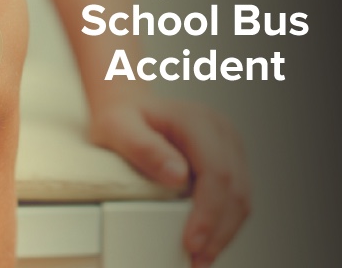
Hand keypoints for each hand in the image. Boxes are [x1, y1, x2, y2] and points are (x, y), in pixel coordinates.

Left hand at [90, 95, 250, 266]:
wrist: (129, 107)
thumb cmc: (121, 118)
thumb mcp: (119, 129)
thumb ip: (145, 149)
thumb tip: (178, 176)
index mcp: (197, 120)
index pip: (216, 171)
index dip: (208, 212)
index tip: (192, 242)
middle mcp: (220, 131)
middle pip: (235, 188)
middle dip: (218, 231)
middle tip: (198, 261)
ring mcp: (227, 144)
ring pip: (240, 195)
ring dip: (224, 231)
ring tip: (202, 258)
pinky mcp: (226, 158)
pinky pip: (233, 195)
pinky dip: (222, 221)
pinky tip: (206, 239)